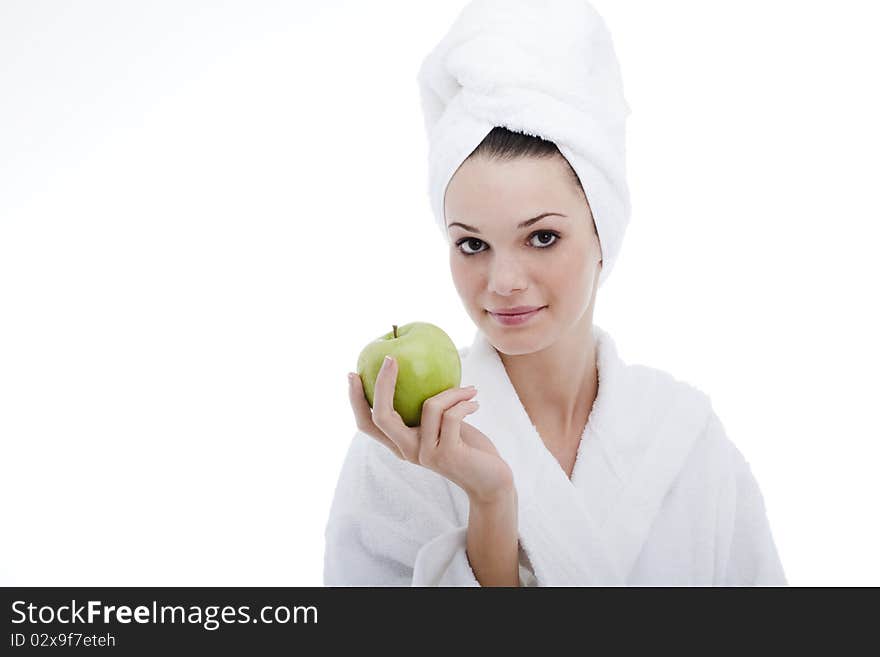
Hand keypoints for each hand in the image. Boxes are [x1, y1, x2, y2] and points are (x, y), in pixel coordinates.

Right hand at [348, 356, 514, 503]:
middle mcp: (407, 451)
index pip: (367, 423)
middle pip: (381, 416)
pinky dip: (464, 402)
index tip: (354, 373)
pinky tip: (475, 402)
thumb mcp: (443, 423)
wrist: (491, 481)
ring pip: (429, 406)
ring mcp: (425, 454)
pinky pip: (452, 415)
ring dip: (452, 391)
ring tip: (469, 390)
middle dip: (382, 384)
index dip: (355, 399)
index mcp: (400, 443)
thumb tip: (421, 367)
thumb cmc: (467, 447)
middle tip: (391, 359)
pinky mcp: (446, 454)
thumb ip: (429, 407)